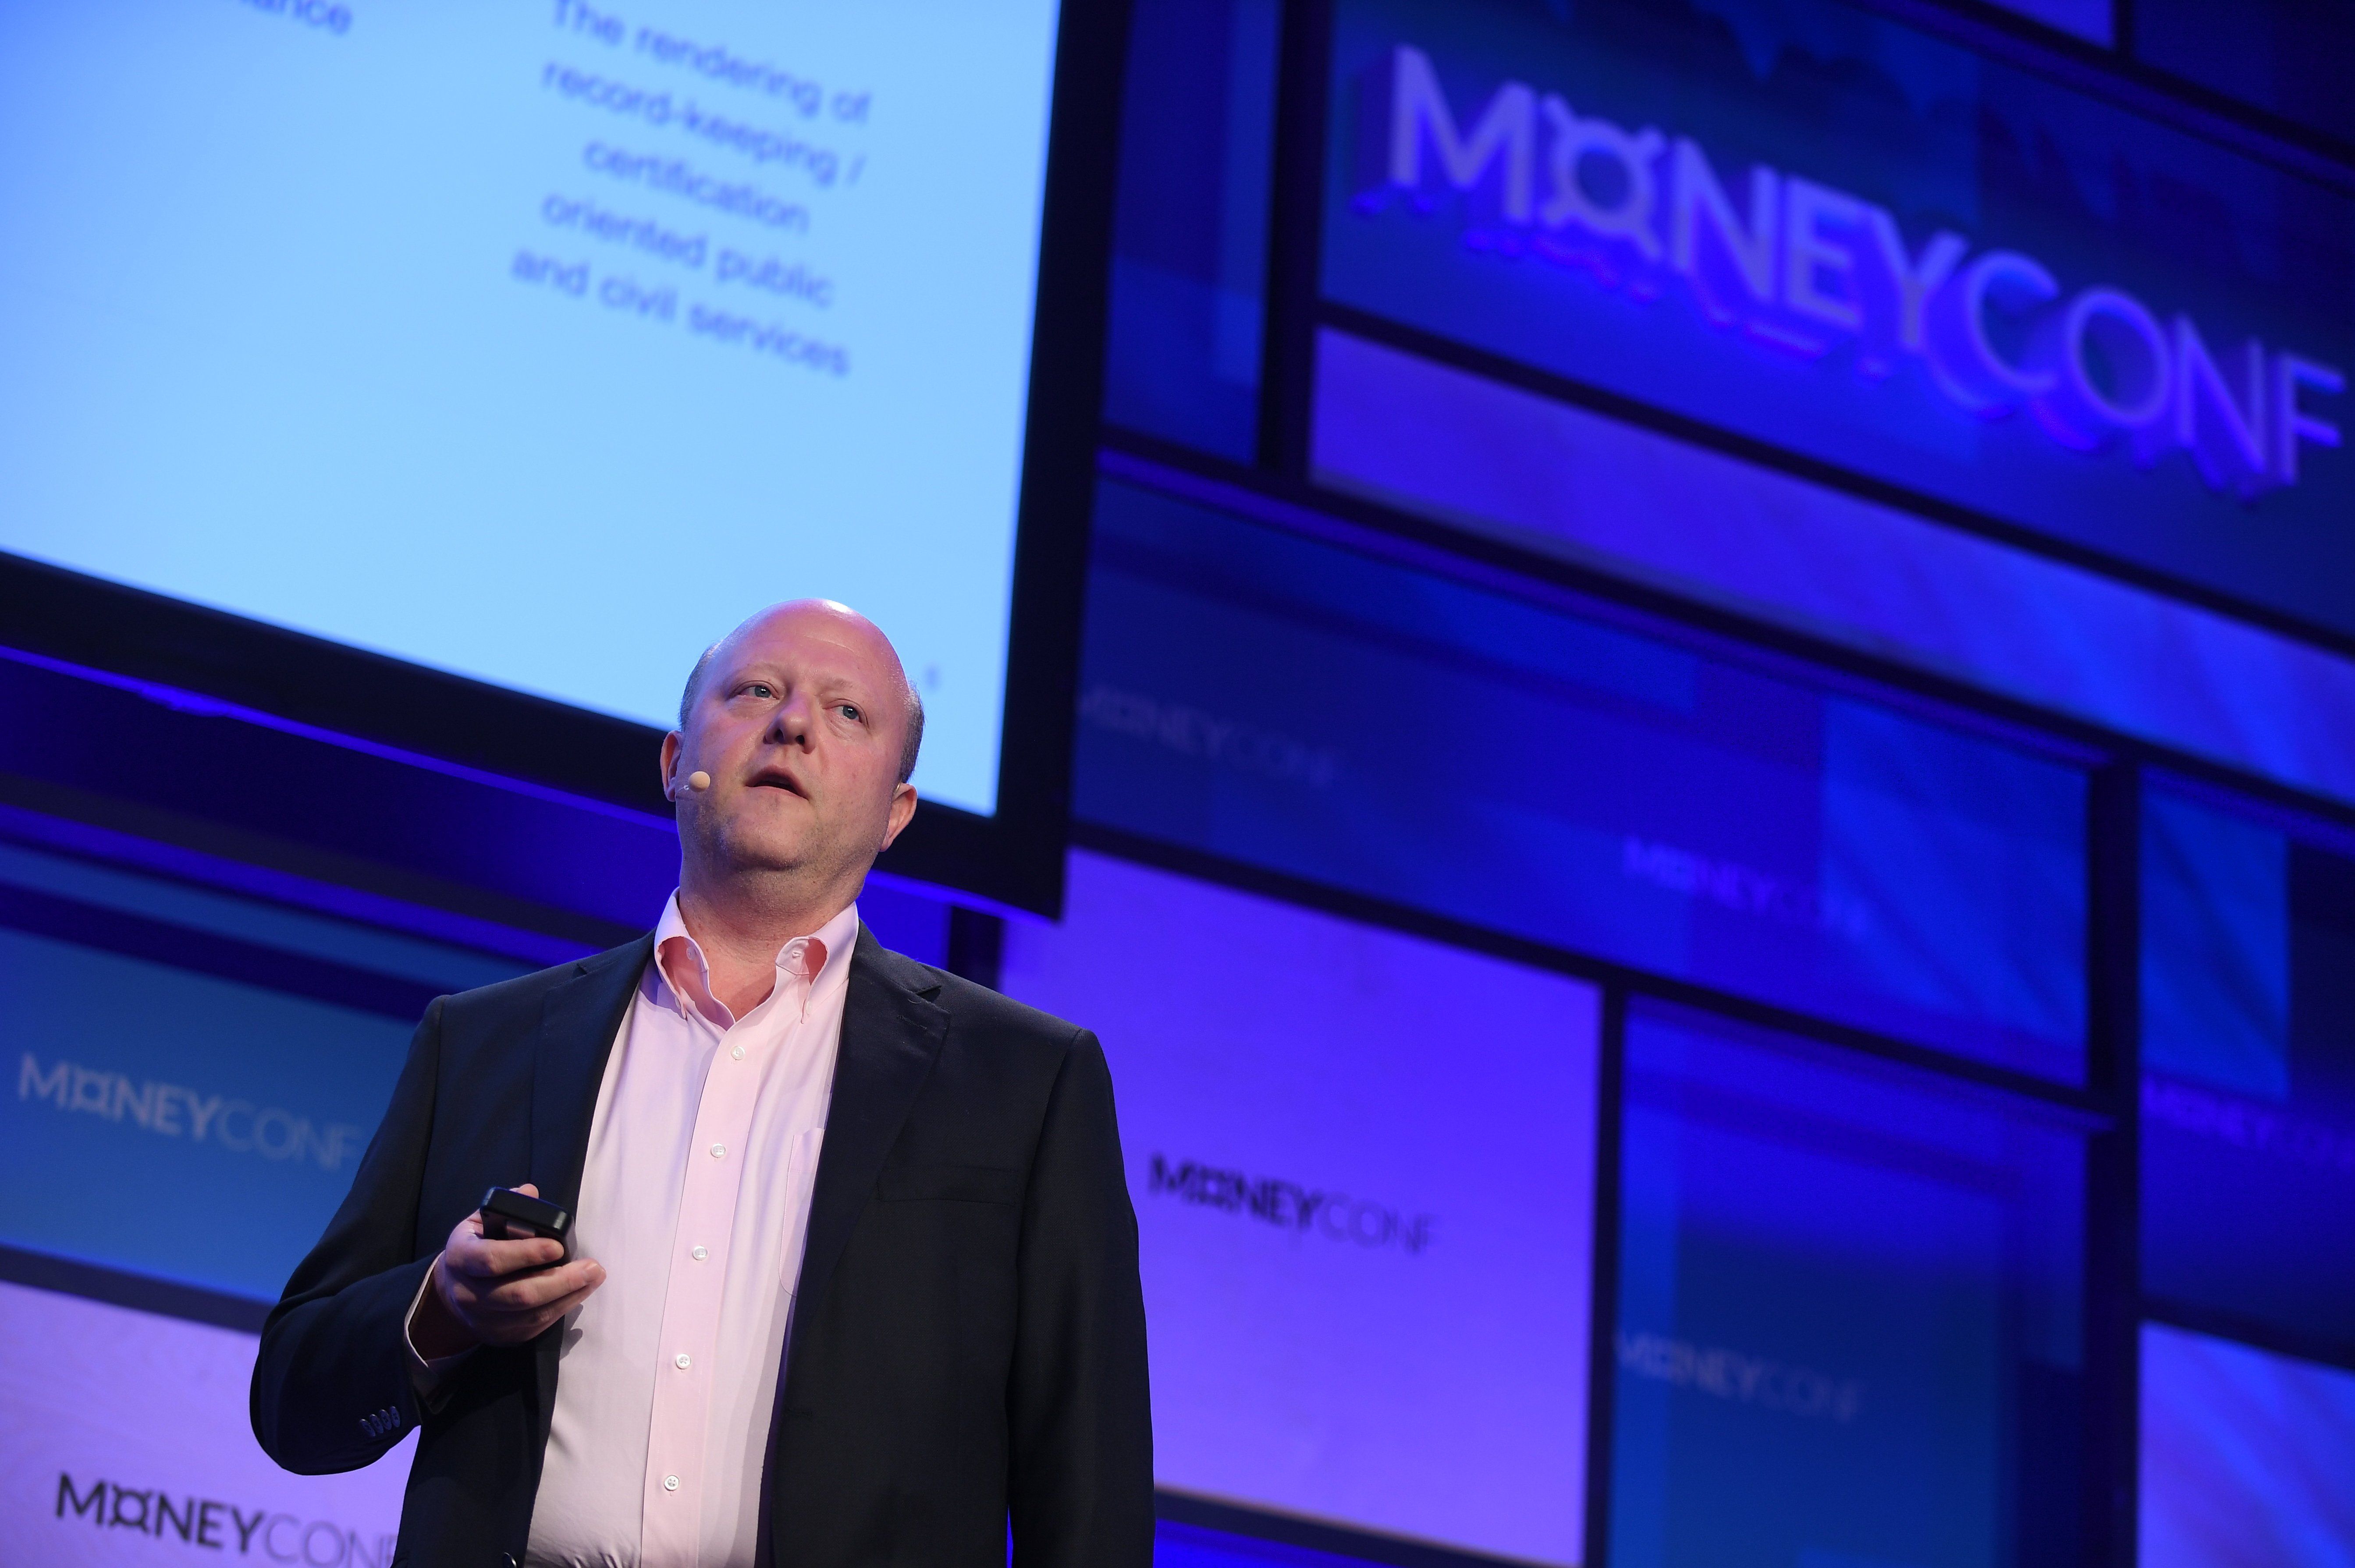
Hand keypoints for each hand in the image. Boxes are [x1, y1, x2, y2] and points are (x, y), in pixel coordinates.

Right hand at [411, 1184, 605, 1356]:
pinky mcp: (500, 1336)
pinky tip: (580, 1293)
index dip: (525, 1254)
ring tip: (594, 1277)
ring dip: (568, 1296)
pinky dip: (561, 1309)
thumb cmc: (474, 1248)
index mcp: (461, 1258)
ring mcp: (484, 1320)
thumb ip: (506, 1208)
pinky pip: (535, 1327)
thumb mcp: (479, 1223)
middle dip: (560, 1282)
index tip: (557, 1247)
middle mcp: (469, 1294)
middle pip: (518, 1294)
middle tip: (591, 1267)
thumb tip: (530, 1193)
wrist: (451, 1292)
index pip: (491, 1259)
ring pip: (530, 1315)